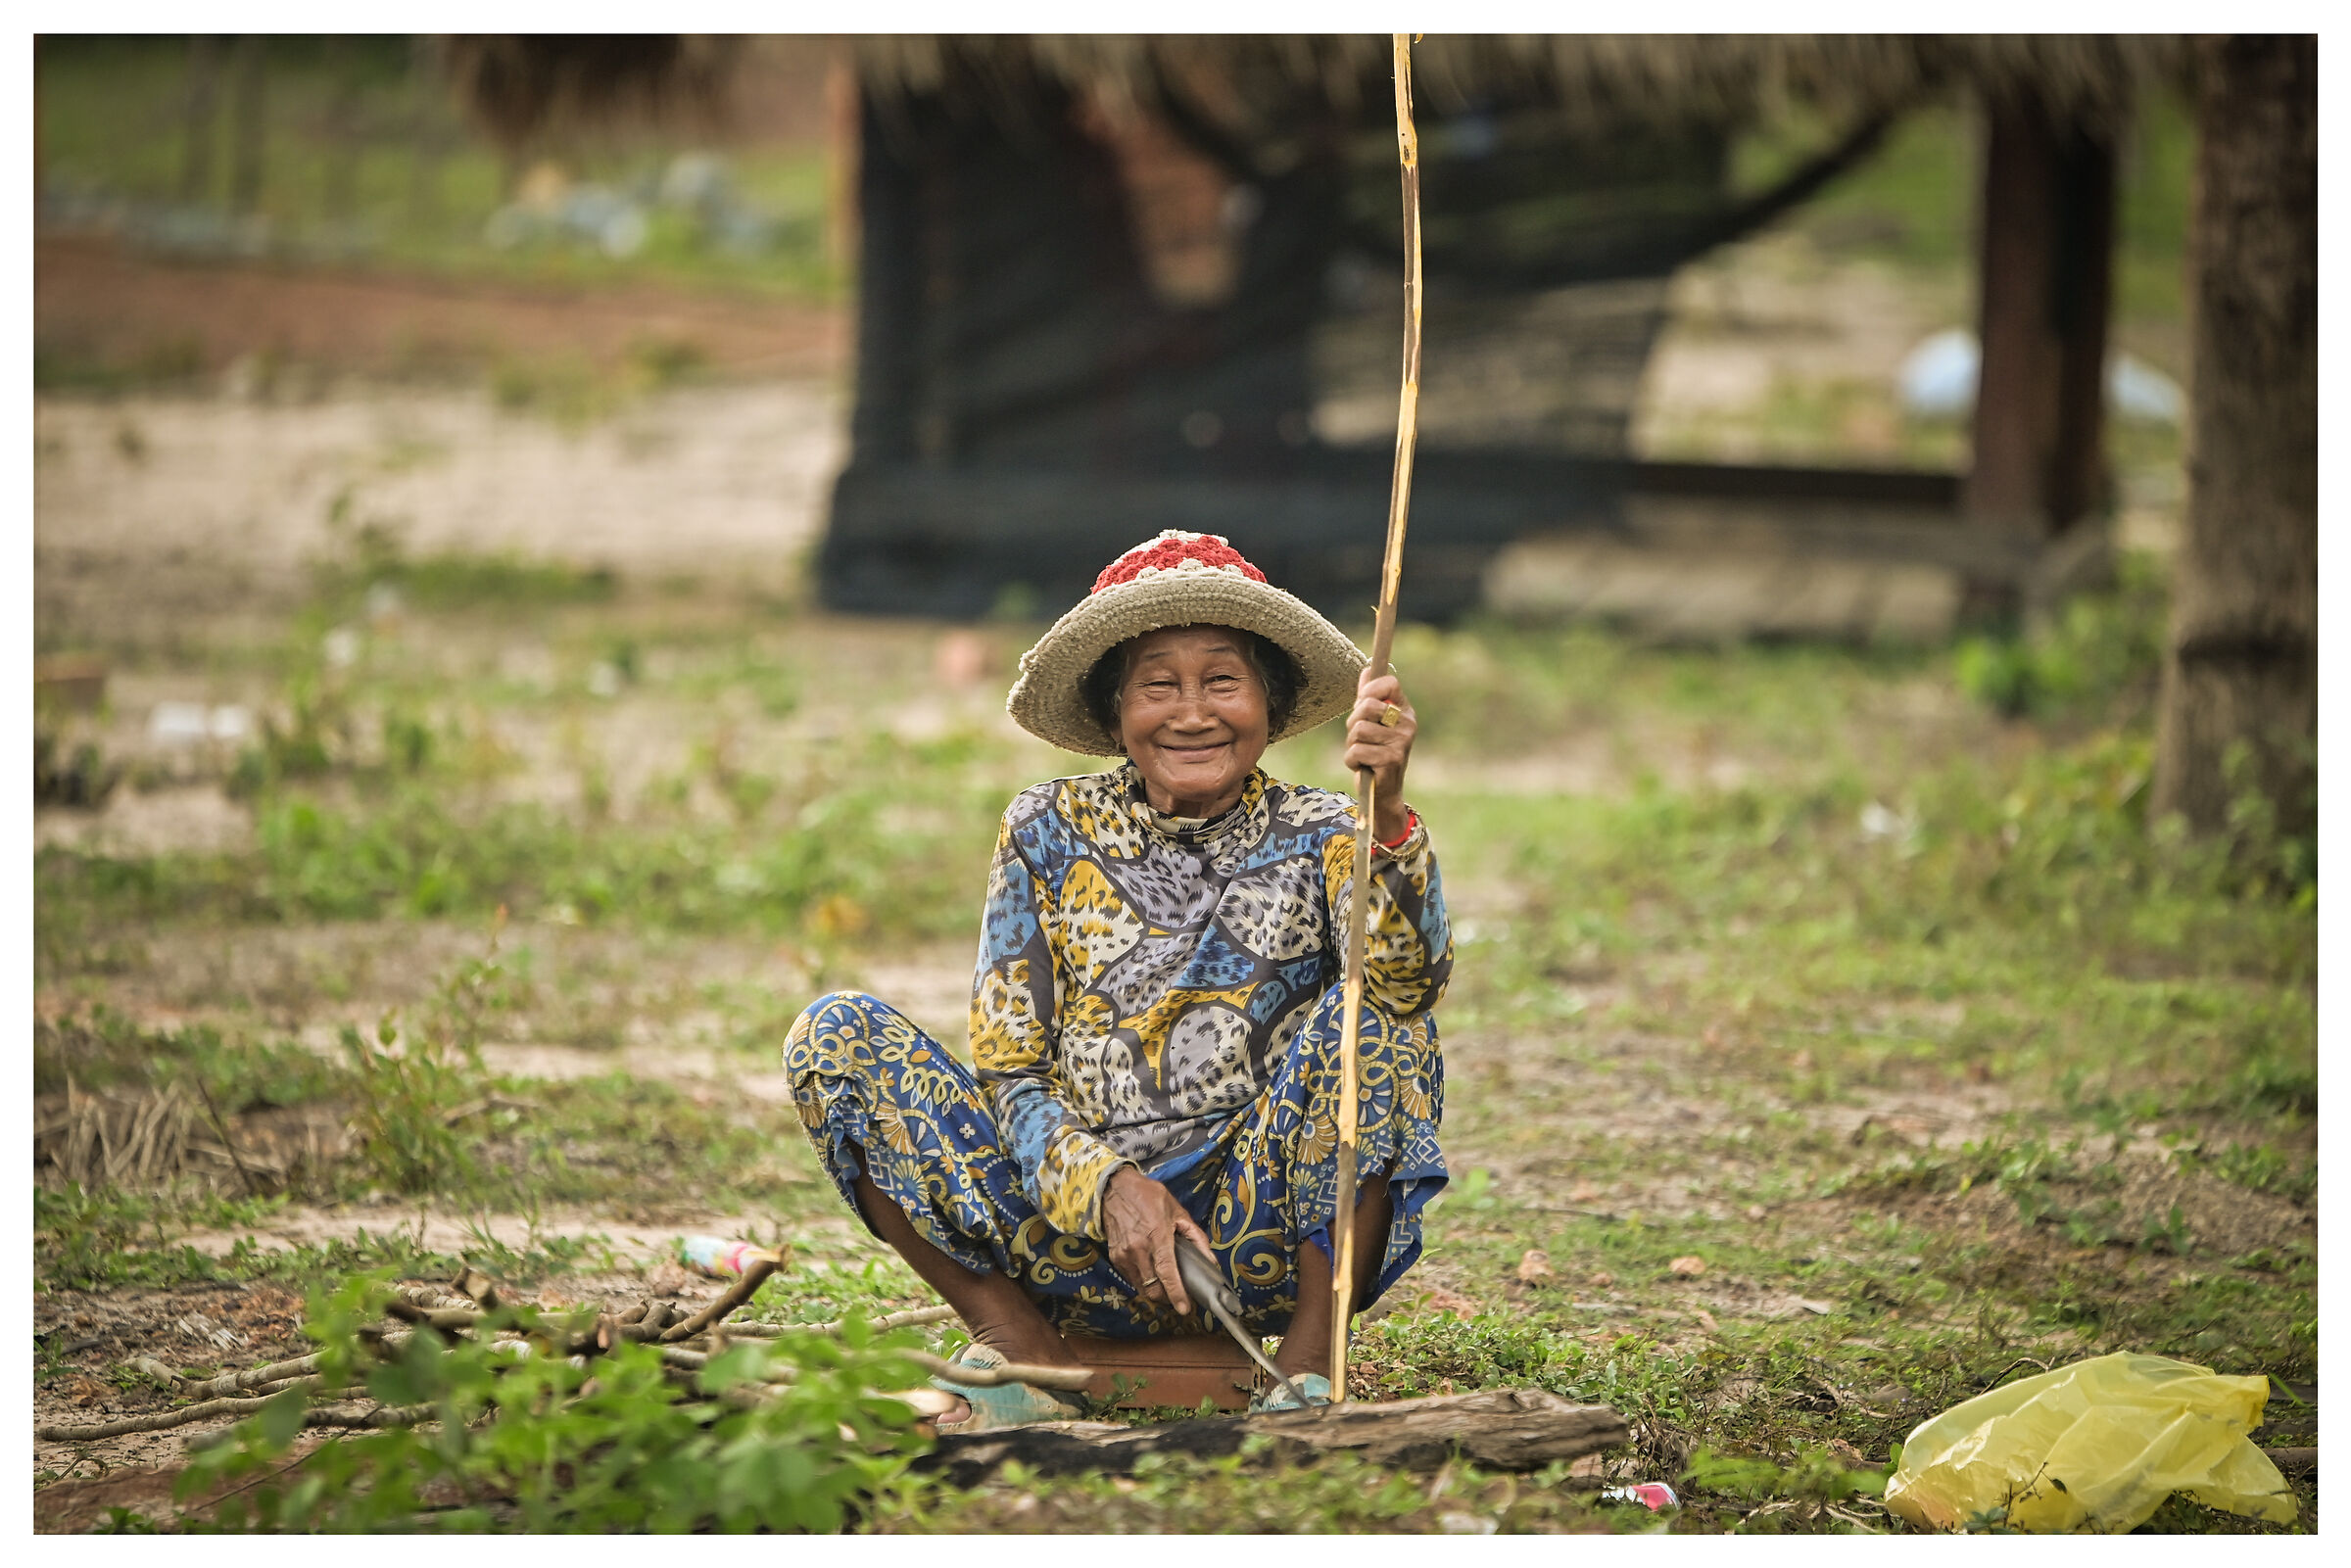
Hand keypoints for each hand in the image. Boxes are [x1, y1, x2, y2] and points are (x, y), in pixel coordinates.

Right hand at [1102, 1166, 1211, 1316]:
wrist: (1115, 1189)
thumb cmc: (1148, 1196)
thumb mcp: (1178, 1211)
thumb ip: (1196, 1237)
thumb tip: (1210, 1260)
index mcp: (1157, 1236)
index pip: (1167, 1272)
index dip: (1176, 1293)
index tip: (1185, 1308)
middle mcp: (1138, 1249)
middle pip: (1153, 1289)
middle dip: (1167, 1298)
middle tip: (1179, 1296)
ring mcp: (1124, 1255)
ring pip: (1142, 1288)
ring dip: (1155, 1291)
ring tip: (1166, 1284)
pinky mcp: (1115, 1258)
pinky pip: (1132, 1279)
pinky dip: (1143, 1282)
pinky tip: (1151, 1272)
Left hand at [1343, 668, 1416, 842]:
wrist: (1383, 792)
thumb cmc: (1375, 753)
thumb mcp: (1373, 724)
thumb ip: (1369, 698)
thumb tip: (1366, 669)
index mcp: (1405, 712)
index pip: (1390, 683)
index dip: (1370, 688)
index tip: (1361, 701)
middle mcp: (1407, 725)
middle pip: (1367, 705)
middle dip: (1353, 722)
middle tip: (1359, 737)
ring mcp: (1400, 743)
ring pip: (1358, 729)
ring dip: (1352, 744)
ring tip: (1362, 753)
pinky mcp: (1390, 761)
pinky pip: (1356, 750)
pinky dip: (1351, 760)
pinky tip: (1362, 766)